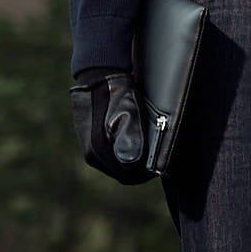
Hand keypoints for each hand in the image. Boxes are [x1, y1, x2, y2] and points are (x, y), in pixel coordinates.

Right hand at [70, 70, 154, 184]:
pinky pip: (111, 156)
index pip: (129, 175)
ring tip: (149, 150)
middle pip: (123, 173)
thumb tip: (133, 161)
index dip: (146, 173)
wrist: (99, 75)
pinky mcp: (91, 142)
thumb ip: (131, 136)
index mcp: (98, 150)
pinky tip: (136, 142)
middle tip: (157, 159)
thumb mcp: (129, 111)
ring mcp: (90, 149)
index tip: (160, 166)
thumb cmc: (117, 92)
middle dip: (141, 169)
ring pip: (117, 165)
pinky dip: (125, 153)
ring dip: (133, 162)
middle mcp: (92, 154)